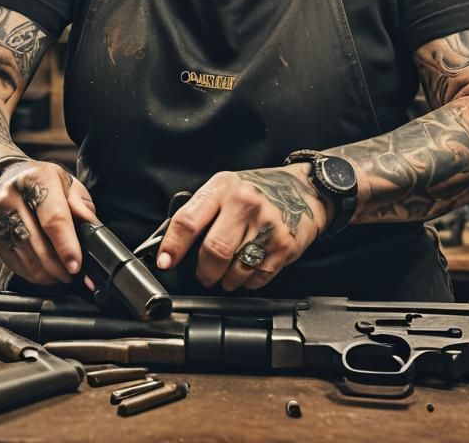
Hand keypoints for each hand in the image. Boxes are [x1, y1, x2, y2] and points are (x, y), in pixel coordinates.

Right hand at [0, 159, 96, 286]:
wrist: (5, 177)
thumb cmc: (41, 182)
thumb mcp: (67, 183)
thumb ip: (81, 206)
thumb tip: (92, 232)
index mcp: (38, 179)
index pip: (54, 218)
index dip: (66, 246)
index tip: (76, 265)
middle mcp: (13, 196)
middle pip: (38, 242)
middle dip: (58, 265)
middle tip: (74, 273)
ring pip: (25, 256)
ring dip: (47, 273)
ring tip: (61, 274)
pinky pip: (13, 262)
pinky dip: (32, 273)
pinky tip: (45, 272)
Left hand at [156, 165, 330, 290]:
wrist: (303, 189)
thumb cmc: (258, 190)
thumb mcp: (226, 187)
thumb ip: (203, 210)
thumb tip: (174, 243)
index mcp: (223, 188)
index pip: (189, 220)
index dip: (173, 245)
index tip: (165, 262)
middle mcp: (244, 205)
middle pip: (213, 251)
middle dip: (204, 272)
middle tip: (203, 274)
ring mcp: (266, 226)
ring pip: (235, 270)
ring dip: (226, 280)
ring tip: (227, 273)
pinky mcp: (284, 246)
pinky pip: (258, 277)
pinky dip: (247, 282)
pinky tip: (247, 271)